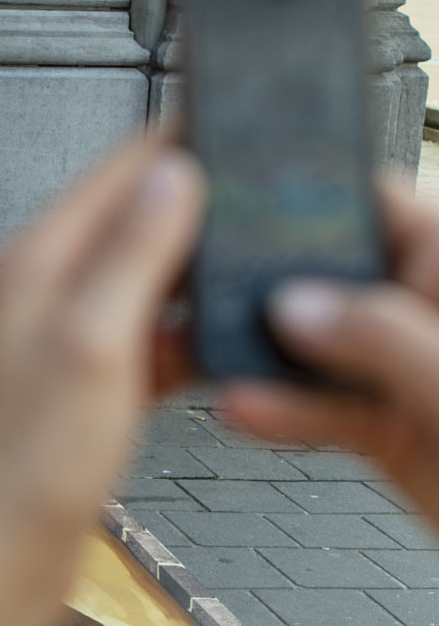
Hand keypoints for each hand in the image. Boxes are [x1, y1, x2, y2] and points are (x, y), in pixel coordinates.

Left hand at [0, 138, 204, 548]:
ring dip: (188, 277)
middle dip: (192, 212)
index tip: (233, 135)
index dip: (175, 148)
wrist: (1, 550)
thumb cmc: (32, 457)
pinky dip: (178, 335)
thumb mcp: (96, 341)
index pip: (114, 172)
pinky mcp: (83, 374)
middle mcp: (45, 283)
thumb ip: (134, 253)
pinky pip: (144, 333)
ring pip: (143, 278)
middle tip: (256, 214)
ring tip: (238, 280)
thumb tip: (172, 173)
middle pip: (131, 219)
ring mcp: (64, 329)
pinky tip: (210, 350)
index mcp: (39, 259)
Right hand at [224, 177, 438, 527]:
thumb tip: (301, 306)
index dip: (318, 198)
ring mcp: (416, 373)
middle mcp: (435, 316)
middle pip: (337, 276)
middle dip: (272, 286)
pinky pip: (323, 409)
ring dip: (264, 358)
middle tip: (209, 290)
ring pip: (320, 348)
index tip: (247, 205)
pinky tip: (245, 410)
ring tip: (216, 358)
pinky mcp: (395, 427)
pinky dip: (282, 412)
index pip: (388, 208)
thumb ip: (390, 341)